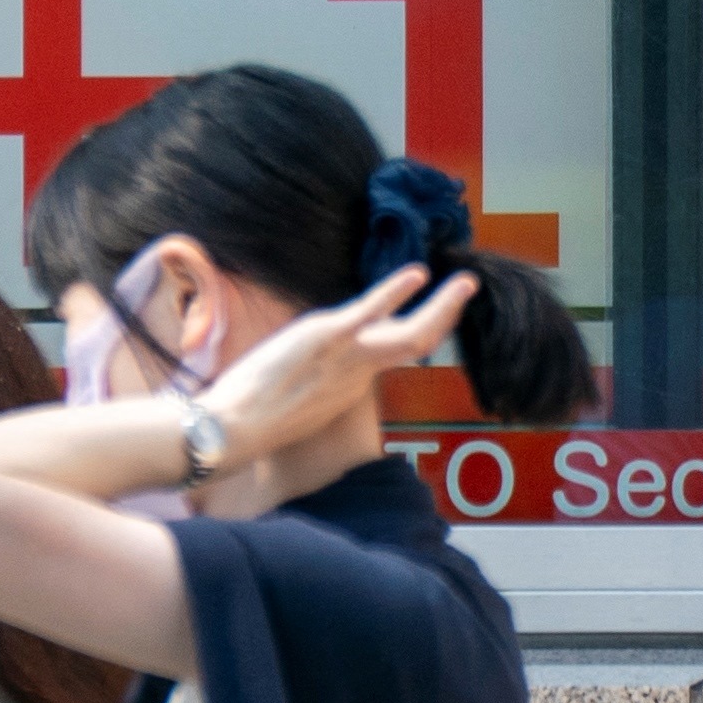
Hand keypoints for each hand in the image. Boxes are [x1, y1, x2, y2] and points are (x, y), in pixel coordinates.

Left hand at [199, 265, 472, 469]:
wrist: (233, 428)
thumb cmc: (253, 417)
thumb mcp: (294, 398)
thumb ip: (313, 380)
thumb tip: (314, 370)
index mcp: (350, 384)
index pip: (396, 354)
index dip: (421, 331)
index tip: (435, 313)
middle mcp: (357, 373)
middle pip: (416, 344)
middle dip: (446, 316)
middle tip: (468, 289)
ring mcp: (345, 357)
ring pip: (409, 334)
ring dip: (441, 307)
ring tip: (465, 283)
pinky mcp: (326, 339)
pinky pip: (370, 312)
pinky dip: (395, 292)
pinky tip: (417, 274)